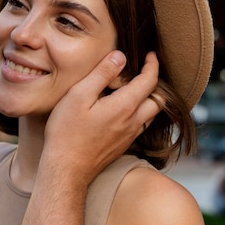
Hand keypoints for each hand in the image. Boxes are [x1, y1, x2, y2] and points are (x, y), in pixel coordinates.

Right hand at [43, 51, 160, 184]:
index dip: (153, 65)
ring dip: (148, 99)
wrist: (66, 169)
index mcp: (124, 106)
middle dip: (154, 83)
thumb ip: (101, 74)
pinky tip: (121, 109)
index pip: (150, 81)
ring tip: (133, 88)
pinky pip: (140, 125)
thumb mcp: (78, 95)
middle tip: (143, 71)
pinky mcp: (122, 145)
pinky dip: (139, 112)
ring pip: (151, 114)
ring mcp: (129, 136)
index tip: (150, 55)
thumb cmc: (67, 132)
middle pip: (158, 100)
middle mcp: (133, 122)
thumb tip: (120, 56)